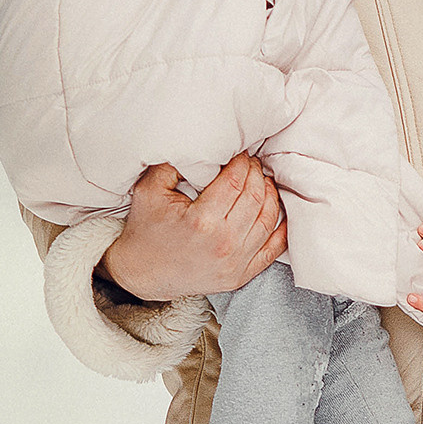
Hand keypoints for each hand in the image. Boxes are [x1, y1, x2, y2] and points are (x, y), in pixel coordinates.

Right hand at [101, 155, 284, 301]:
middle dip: (256, 174)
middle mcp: (223, 243)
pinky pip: (273, 249)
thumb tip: (202, 146)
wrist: (142, 274)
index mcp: (202, 220)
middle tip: (251, 164)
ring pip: (268, 219)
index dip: (242, 162)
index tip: (240, 153)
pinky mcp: (240, 276)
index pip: (235, 180)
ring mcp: (234, 263)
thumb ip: (174, 164)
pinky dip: (280, 228)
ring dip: (270, 195)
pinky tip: (278, 211)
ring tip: (262, 181)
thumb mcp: (150, 190)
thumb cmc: (146, 230)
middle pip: (255, 197)